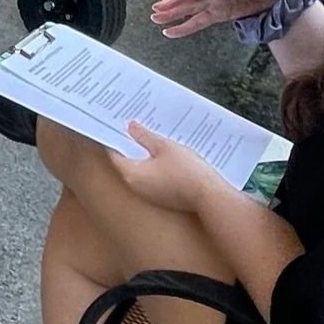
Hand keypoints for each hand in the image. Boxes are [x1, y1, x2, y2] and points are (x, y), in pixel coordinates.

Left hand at [117, 122, 231, 214]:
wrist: (208, 195)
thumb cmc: (186, 170)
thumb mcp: (164, 146)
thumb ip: (144, 136)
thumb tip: (130, 127)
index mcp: (132, 174)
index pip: (115, 154)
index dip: (116, 138)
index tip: (119, 126)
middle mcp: (135, 186)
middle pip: (126, 162)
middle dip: (131, 146)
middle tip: (135, 129)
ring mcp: (148, 194)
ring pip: (140, 170)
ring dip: (143, 156)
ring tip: (151, 139)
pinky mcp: (160, 197)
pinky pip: (151, 178)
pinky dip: (153, 167)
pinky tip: (164, 156)